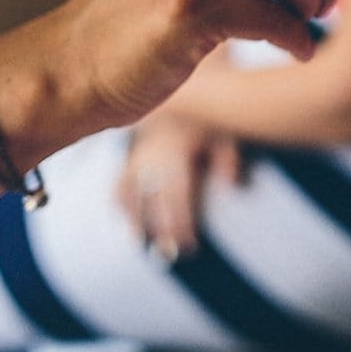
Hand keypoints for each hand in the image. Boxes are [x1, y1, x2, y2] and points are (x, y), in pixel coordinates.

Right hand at [115, 115, 243, 259]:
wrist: (183, 97)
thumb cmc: (209, 120)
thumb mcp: (225, 134)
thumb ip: (229, 160)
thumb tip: (231, 186)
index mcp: (176, 150)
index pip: (177, 193)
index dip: (181, 221)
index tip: (189, 244)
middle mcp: (153, 154)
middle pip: (153, 198)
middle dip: (161, 228)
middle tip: (170, 254)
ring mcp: (138, 155)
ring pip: (130, 192)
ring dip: (135, 219)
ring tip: (139, 242)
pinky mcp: (131, 158)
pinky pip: (119, 183)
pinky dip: (120, 203)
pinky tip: (125, 223)